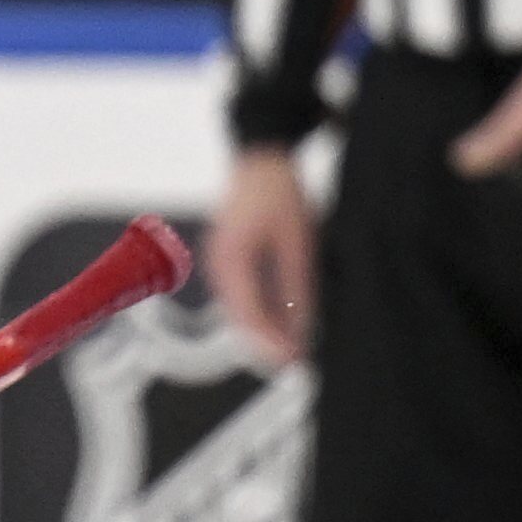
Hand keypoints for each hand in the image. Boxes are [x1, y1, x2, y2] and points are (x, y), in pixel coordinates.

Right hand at [205, 146, 316, 366]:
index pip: (249, 317)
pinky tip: (281, 323)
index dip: (271, 344)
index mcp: (231, 261)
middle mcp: (219, 268)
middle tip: (295, 363)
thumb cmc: (276, 189)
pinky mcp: (228, 263)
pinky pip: (241, 299)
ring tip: (292, 348)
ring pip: (240, 313)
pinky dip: (260, 315)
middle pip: (240, 321)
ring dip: (263, 332)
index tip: (293, 360)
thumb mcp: (298, 241)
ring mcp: (220, 266)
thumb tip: (302, 326)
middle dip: (266, 345)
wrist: (261, 158)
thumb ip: (298, 287)